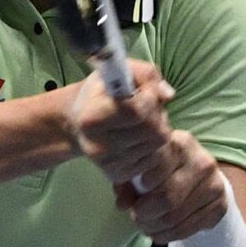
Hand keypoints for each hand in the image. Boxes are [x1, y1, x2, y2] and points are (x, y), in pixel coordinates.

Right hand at [68, 60, 174, 184]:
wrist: (78, 123)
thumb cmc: (100, 93)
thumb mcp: (118, 72)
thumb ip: (145, 75)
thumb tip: (168, 95)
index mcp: (91, 118)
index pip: (138, 111)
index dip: (150, 97)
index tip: (145, 90)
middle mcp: (98, 145)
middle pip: (153, 130)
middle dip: (158, 114)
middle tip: (146, 107)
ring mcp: (109, 163)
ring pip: (157, 144)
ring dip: (157, 129)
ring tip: (141, 121)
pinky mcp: (118, 174)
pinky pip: (154, 159)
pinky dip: (152, 146)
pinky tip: (138, 137)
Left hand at [113, 132, 227, 243]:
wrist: (201, 179)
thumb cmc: (164, 170)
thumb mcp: (142, 168)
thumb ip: (127, 181)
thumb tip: (123, 204)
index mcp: (180, 143)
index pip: (157, 167)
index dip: (141, 187)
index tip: (133, 196)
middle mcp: (202, 161)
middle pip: (167, 198)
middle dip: (145, 214)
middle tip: (136, 217)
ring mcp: (215, 184)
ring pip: (175, 217)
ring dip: (154, 228)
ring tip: (145, 227)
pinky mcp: (220, 206)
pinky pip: (187, 229)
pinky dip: (168, 236)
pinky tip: (160, 232)